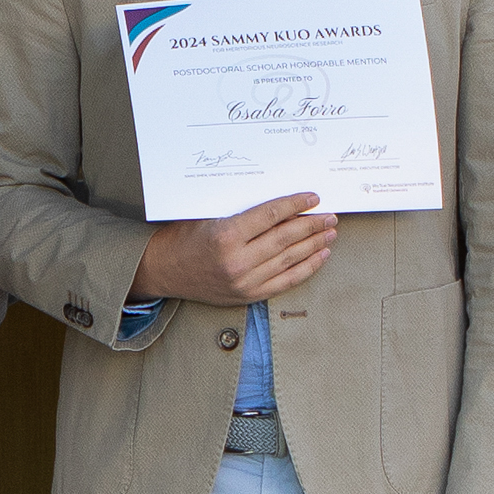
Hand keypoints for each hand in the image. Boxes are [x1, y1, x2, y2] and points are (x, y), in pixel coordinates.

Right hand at [132, 192, 334, 307]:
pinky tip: (320, 256)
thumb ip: (243, 212)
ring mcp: (244, 282)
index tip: (313, 198)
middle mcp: (237, 261)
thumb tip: (283, 206)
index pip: (271, 216)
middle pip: (285, 239)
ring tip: (330, 233)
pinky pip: (285, 281)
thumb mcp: (209, 215)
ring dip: (314, 245)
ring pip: (289, 260)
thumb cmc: (184, 237)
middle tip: (330, 216)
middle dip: (312, 226)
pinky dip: (306, 268)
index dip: (295, 205)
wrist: (163, 270)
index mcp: (226, 236)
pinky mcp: (248, 295)